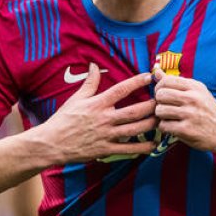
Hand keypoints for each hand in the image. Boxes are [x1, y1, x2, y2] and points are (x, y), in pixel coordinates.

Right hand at [39, 64, 156, 163]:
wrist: (52, 143)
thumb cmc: (63, 119)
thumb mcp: (76, 98)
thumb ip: (89, 83)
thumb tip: (94, 65)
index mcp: (98, 104)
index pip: (121, 90)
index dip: (136, 82)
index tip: (149, 77)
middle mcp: (104, 118)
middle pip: (134, 111)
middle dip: (151, 106)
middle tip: (164, 101)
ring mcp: (106, 135)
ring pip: (135, 129)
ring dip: (151, 125)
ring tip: (162, 120)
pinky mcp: (106, 149)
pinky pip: (128, 149)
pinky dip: (142, 148)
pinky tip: (153, 145)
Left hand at [152, 65, 215, 151]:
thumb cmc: (208, 110)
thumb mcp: (197, 92)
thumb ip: (176, 82)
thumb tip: (156, 72)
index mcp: (195, 87)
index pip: (166, 80)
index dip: (159, 88)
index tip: (163, 95)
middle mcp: (192, 98)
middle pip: (160, 95)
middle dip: (159, 102)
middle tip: (166, 107)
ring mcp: (189, 114)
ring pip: (159, 110)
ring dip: (161, 116)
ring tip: (170, 118)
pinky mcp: (185, 130)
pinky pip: (163, 125)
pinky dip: (165, 127)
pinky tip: (173, 127)